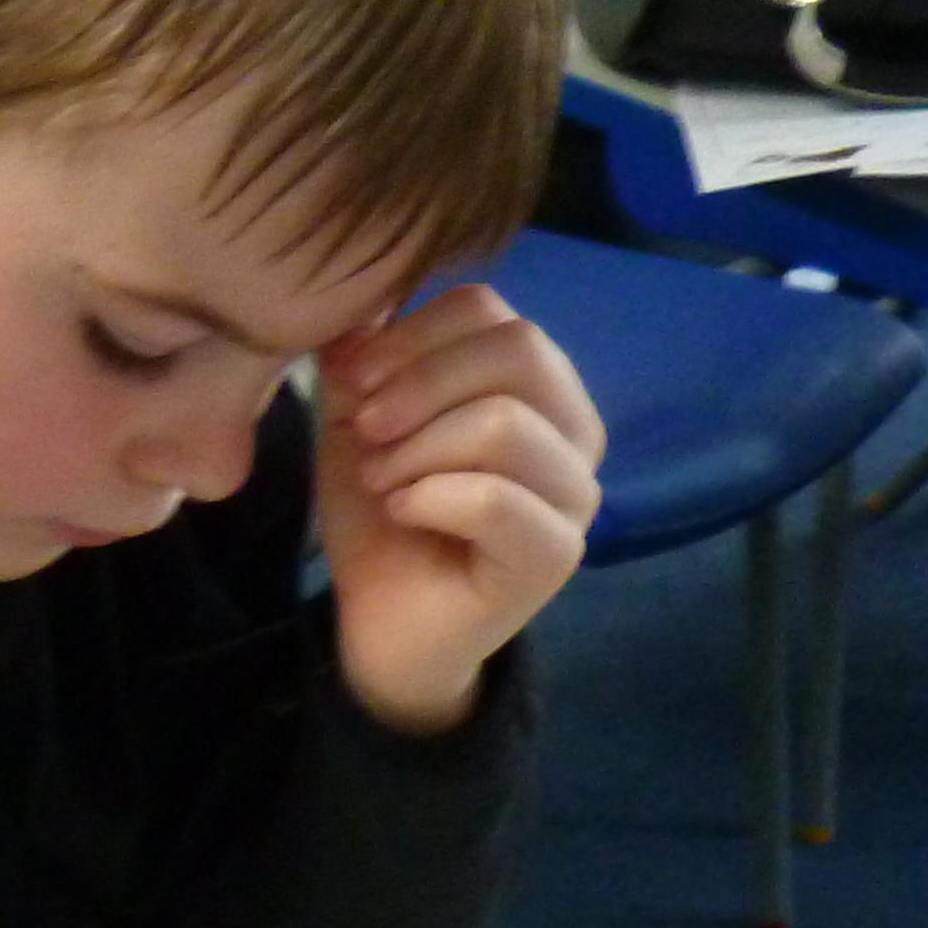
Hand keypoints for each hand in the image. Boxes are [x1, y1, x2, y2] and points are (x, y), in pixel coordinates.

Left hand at [315, 283, 603, 732]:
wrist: (383, 622)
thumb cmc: (386, 516)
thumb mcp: (357, 426)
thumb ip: (362, 364)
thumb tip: (357, 305)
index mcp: (534, 384)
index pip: (489, 311)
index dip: (409, 334)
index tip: (351, 379)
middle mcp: (574, 428)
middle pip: (518, 350)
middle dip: (419, 384)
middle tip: (365, 431)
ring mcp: (575, 493)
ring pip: (505, 423)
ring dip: (418, 449)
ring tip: (384, 483)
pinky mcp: (557, 554)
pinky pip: (496, 500)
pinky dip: (428, 498)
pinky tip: (402, 513)